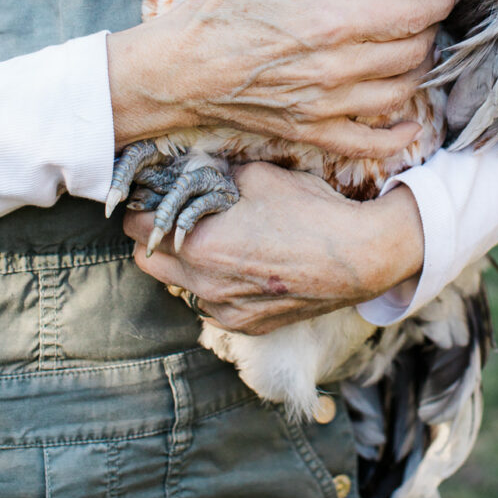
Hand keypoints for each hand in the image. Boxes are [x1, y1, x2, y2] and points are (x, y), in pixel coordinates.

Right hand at [107, 0, 457, 159]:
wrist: (175, 71)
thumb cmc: (214, 10)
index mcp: (332, 20)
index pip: (409, 14)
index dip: (438, 3)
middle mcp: (338, 67)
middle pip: (412, 54)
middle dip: (429, 35)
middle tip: (431, 20)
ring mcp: (326, 104)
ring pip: (398, 94)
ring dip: (417, 75)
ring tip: (419, 56)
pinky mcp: (309, 131)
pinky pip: (368, 144)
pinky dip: (397, 137)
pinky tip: (411, 125)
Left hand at [122, 162, 423, 334]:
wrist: (358, 256)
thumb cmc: (310, 210)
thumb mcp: (259, 176)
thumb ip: (217, 176)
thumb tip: (195, 171)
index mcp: (199, 245)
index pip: (138, 228)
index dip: (144, 207)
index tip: (154, 195)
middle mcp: (204, 286)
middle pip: (148, 261)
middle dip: (156, 237)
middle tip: (180, 216)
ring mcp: (226, 311)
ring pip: (180, 286)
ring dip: (187, 264)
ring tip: (219, 240)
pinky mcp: (248, 326)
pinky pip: (214, 304)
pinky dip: (218, 284)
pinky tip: (246, 263)